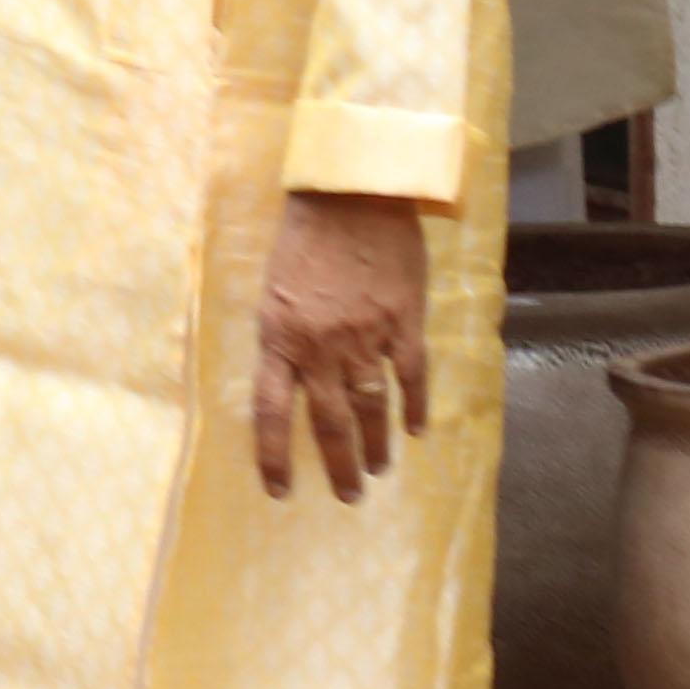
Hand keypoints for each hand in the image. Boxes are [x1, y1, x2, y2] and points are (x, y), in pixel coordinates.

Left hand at [252, 190, 437, 503]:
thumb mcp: (274, 288)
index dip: (274, 457)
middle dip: (338, 465)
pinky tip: (417, 429)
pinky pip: (411, 376)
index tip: (280, 491)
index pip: (272, 413)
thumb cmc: (304, 236)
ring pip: (371, 407)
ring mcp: (365, 337)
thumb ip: (282, 334)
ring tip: (378, 470)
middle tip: (348, 494)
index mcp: (279, 338)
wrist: (351, 194)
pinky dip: (414, 406)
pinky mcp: (403, 322)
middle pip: (329, 422)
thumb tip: (287, 376)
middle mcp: (320, 347)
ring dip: (376, 444)